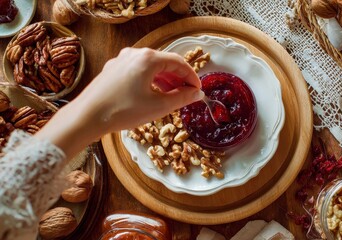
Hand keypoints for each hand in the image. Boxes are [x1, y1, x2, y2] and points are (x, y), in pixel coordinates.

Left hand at [36, 48, 203, 157]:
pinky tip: (152, 94)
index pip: (178, 62)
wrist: (86, 117)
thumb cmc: (123, 111)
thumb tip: (196, 94)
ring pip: (150, 67)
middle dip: (178, 78)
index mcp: (148, 58)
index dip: (191, 76)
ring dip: (164, 80)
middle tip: (187, 94)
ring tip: (172, 96)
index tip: (198, 90)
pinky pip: (138, 71)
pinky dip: (150, 80)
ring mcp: (121, 60)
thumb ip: (181, 98)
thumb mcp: (158, 106)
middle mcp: (134, 54)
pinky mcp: (113, 69)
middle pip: (164, 62)